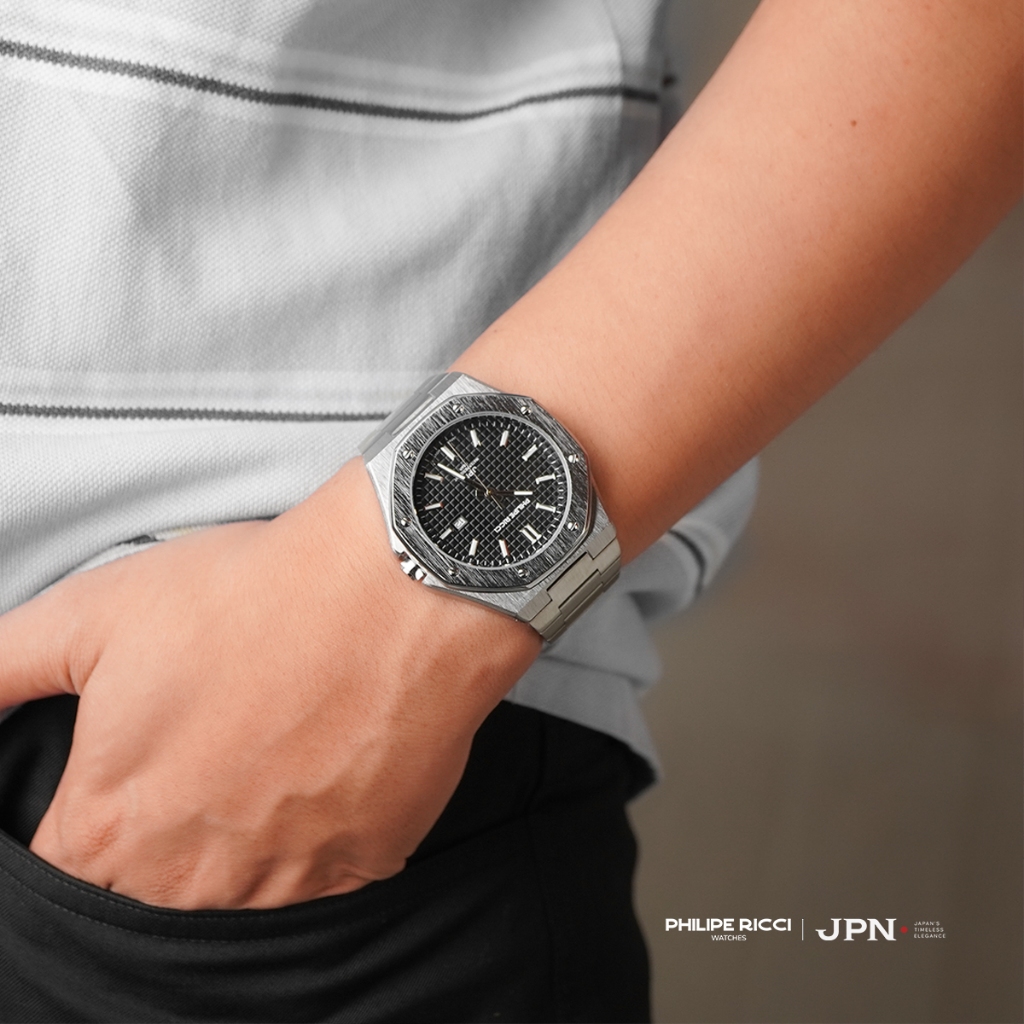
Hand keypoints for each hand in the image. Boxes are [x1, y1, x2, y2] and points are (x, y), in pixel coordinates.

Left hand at [0, 461, 538, 908]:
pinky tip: (320, 774)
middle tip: (206, 751)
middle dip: (160, 836)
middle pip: (149, 894)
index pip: (61, 874)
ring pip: (235, 896)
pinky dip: (312, 843)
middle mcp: (190, 875)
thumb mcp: (90, 614)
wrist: (390, 591)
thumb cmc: (246, 599)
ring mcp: (283, 879)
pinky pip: (318, 882)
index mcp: (108, 826)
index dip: (87, 819)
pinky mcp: (362, 864)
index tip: (127, 772)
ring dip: (238, 844)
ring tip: (264, 760)